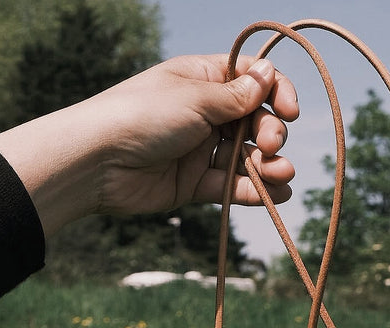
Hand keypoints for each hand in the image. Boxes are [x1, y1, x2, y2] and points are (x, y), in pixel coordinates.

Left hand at [92, 54, 299, 215]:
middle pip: (254, 120)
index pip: (251, 79)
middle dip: (271, 132)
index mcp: (203, 79)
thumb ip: (237, 96)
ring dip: (269, 165)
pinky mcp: (194, 184)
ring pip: (246, 156)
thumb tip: (270, 73)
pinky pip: (231, 186)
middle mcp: (205, 112)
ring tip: (282, 175)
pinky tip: (276, 193)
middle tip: (271, 143)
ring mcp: (200, 149)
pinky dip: (254, 190)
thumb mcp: (196, 98)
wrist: (100, 161)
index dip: (275, 91)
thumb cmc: (143, 115)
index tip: (289, 109)